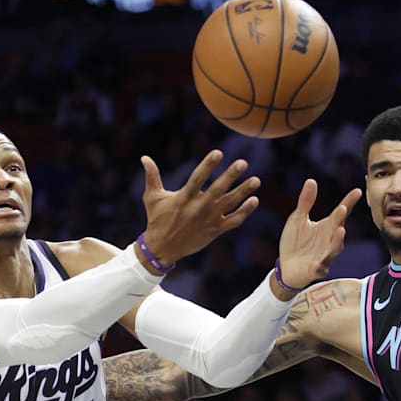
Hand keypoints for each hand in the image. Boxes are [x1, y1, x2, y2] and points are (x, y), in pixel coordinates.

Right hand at [139, 150, 260, 269]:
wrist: (162, 248)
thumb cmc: (157, 220)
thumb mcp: (152, 197)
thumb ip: (152, 176)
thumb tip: (144, 157)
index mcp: (184, 198)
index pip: (198, 178)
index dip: (208, 165)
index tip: (218, 152)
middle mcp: (198, 208)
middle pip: (218, 189)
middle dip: (231, 175)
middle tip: (243, 163)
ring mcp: (209, 220)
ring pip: (230, 204)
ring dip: (243, 191)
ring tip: (256, 180)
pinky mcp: (215, 230)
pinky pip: (234, 220)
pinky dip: (245, 212)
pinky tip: (254, 200)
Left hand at [275, 180, 361, 291]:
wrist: (286, 266)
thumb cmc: (295, 241)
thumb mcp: (298, 219)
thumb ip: (305, 202)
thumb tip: (311, 181)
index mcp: (327, 226)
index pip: (341, 213)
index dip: (349, 202)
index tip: (357, 191)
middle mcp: (330, 240)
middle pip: (338, 228)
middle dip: (340, 219)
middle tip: (342, 208)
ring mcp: (325, 255)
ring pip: (334, 249)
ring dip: (337, 240)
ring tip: (340, 231)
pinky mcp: (316, 270)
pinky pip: (320, 268)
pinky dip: (319, 266)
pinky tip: (315, 263)